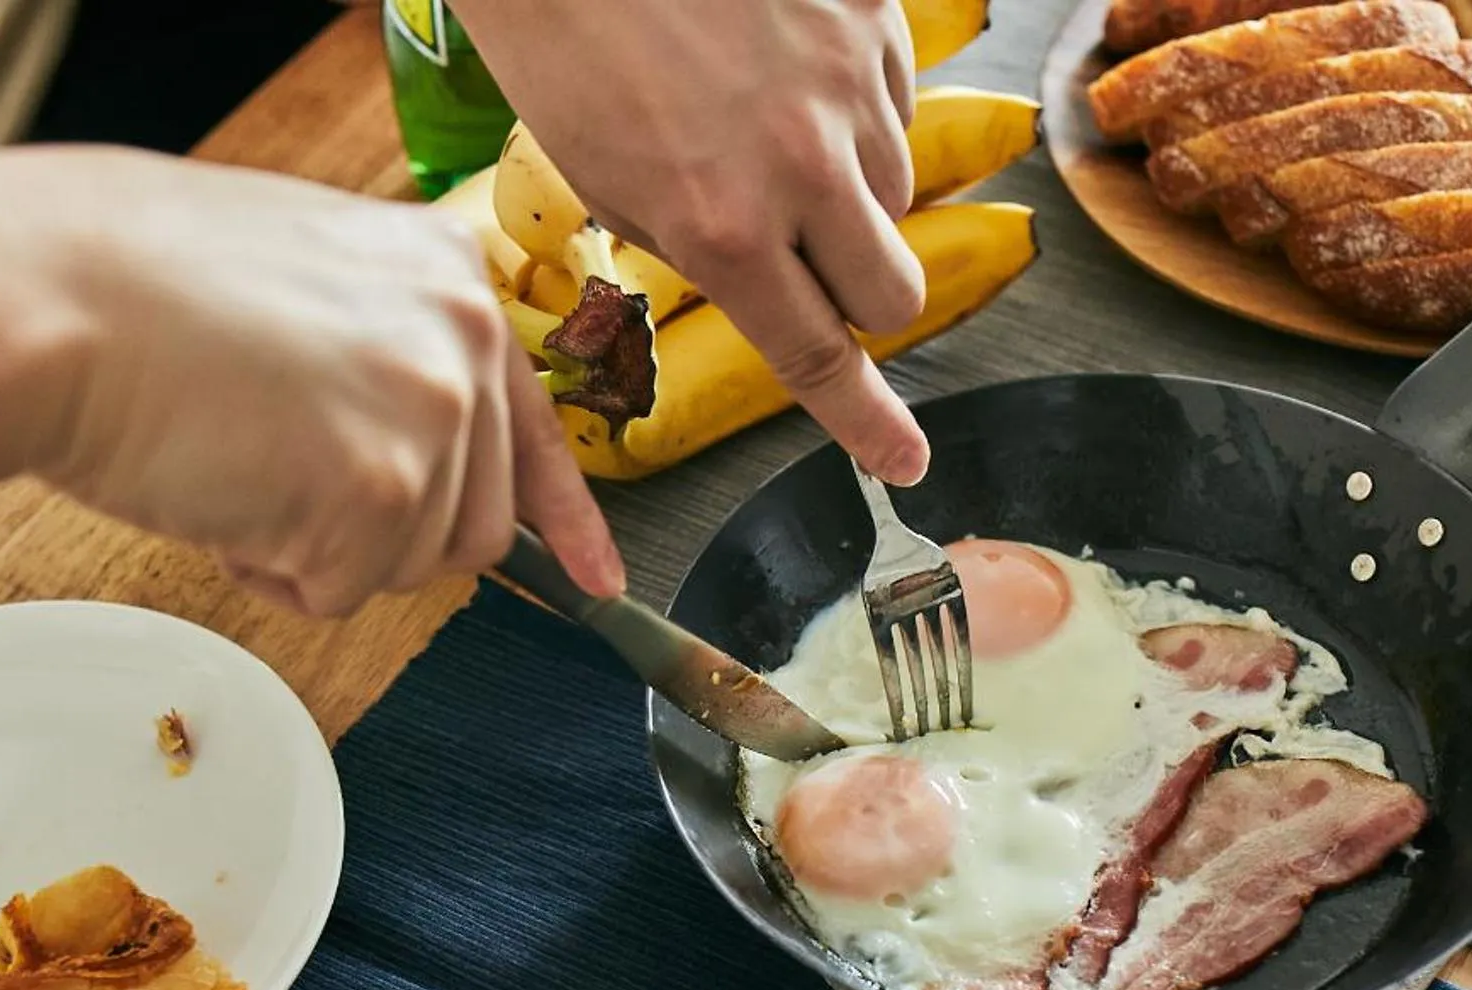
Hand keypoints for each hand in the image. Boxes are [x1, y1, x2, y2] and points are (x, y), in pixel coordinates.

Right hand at [0, 147, 622, 614]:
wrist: (41, 299)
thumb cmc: (128, 289)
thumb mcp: (303, 286)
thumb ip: (385, 355)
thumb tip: (427, 456)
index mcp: (446, 271)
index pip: (535, 423)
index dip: (566, 518)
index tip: (601, 581)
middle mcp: (462, 333)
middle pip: (475, 522)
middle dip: (379, 530)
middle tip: (272, 464)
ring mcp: (431, 412)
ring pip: (413, 565)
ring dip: (320, 548)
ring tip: (233, 458)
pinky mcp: (382, 492)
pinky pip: (342, 591)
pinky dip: (273, 569)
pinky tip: (218, 488)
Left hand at [459, 0, 931, 483]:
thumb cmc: (566, 39)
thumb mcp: (607, 180)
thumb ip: (702, 249)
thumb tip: (772, 288)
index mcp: (722, 229)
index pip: (819, 357)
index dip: (867, 422)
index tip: (905, 462)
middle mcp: (802, 166)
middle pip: (892, 295)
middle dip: (861, 298)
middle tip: (813, 263)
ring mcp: (849, 82)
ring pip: (896, 193)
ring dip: (851, 189)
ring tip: (766, 127)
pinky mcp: (872, 10)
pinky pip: (897, 95)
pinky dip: (854, 100)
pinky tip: (784, 64)